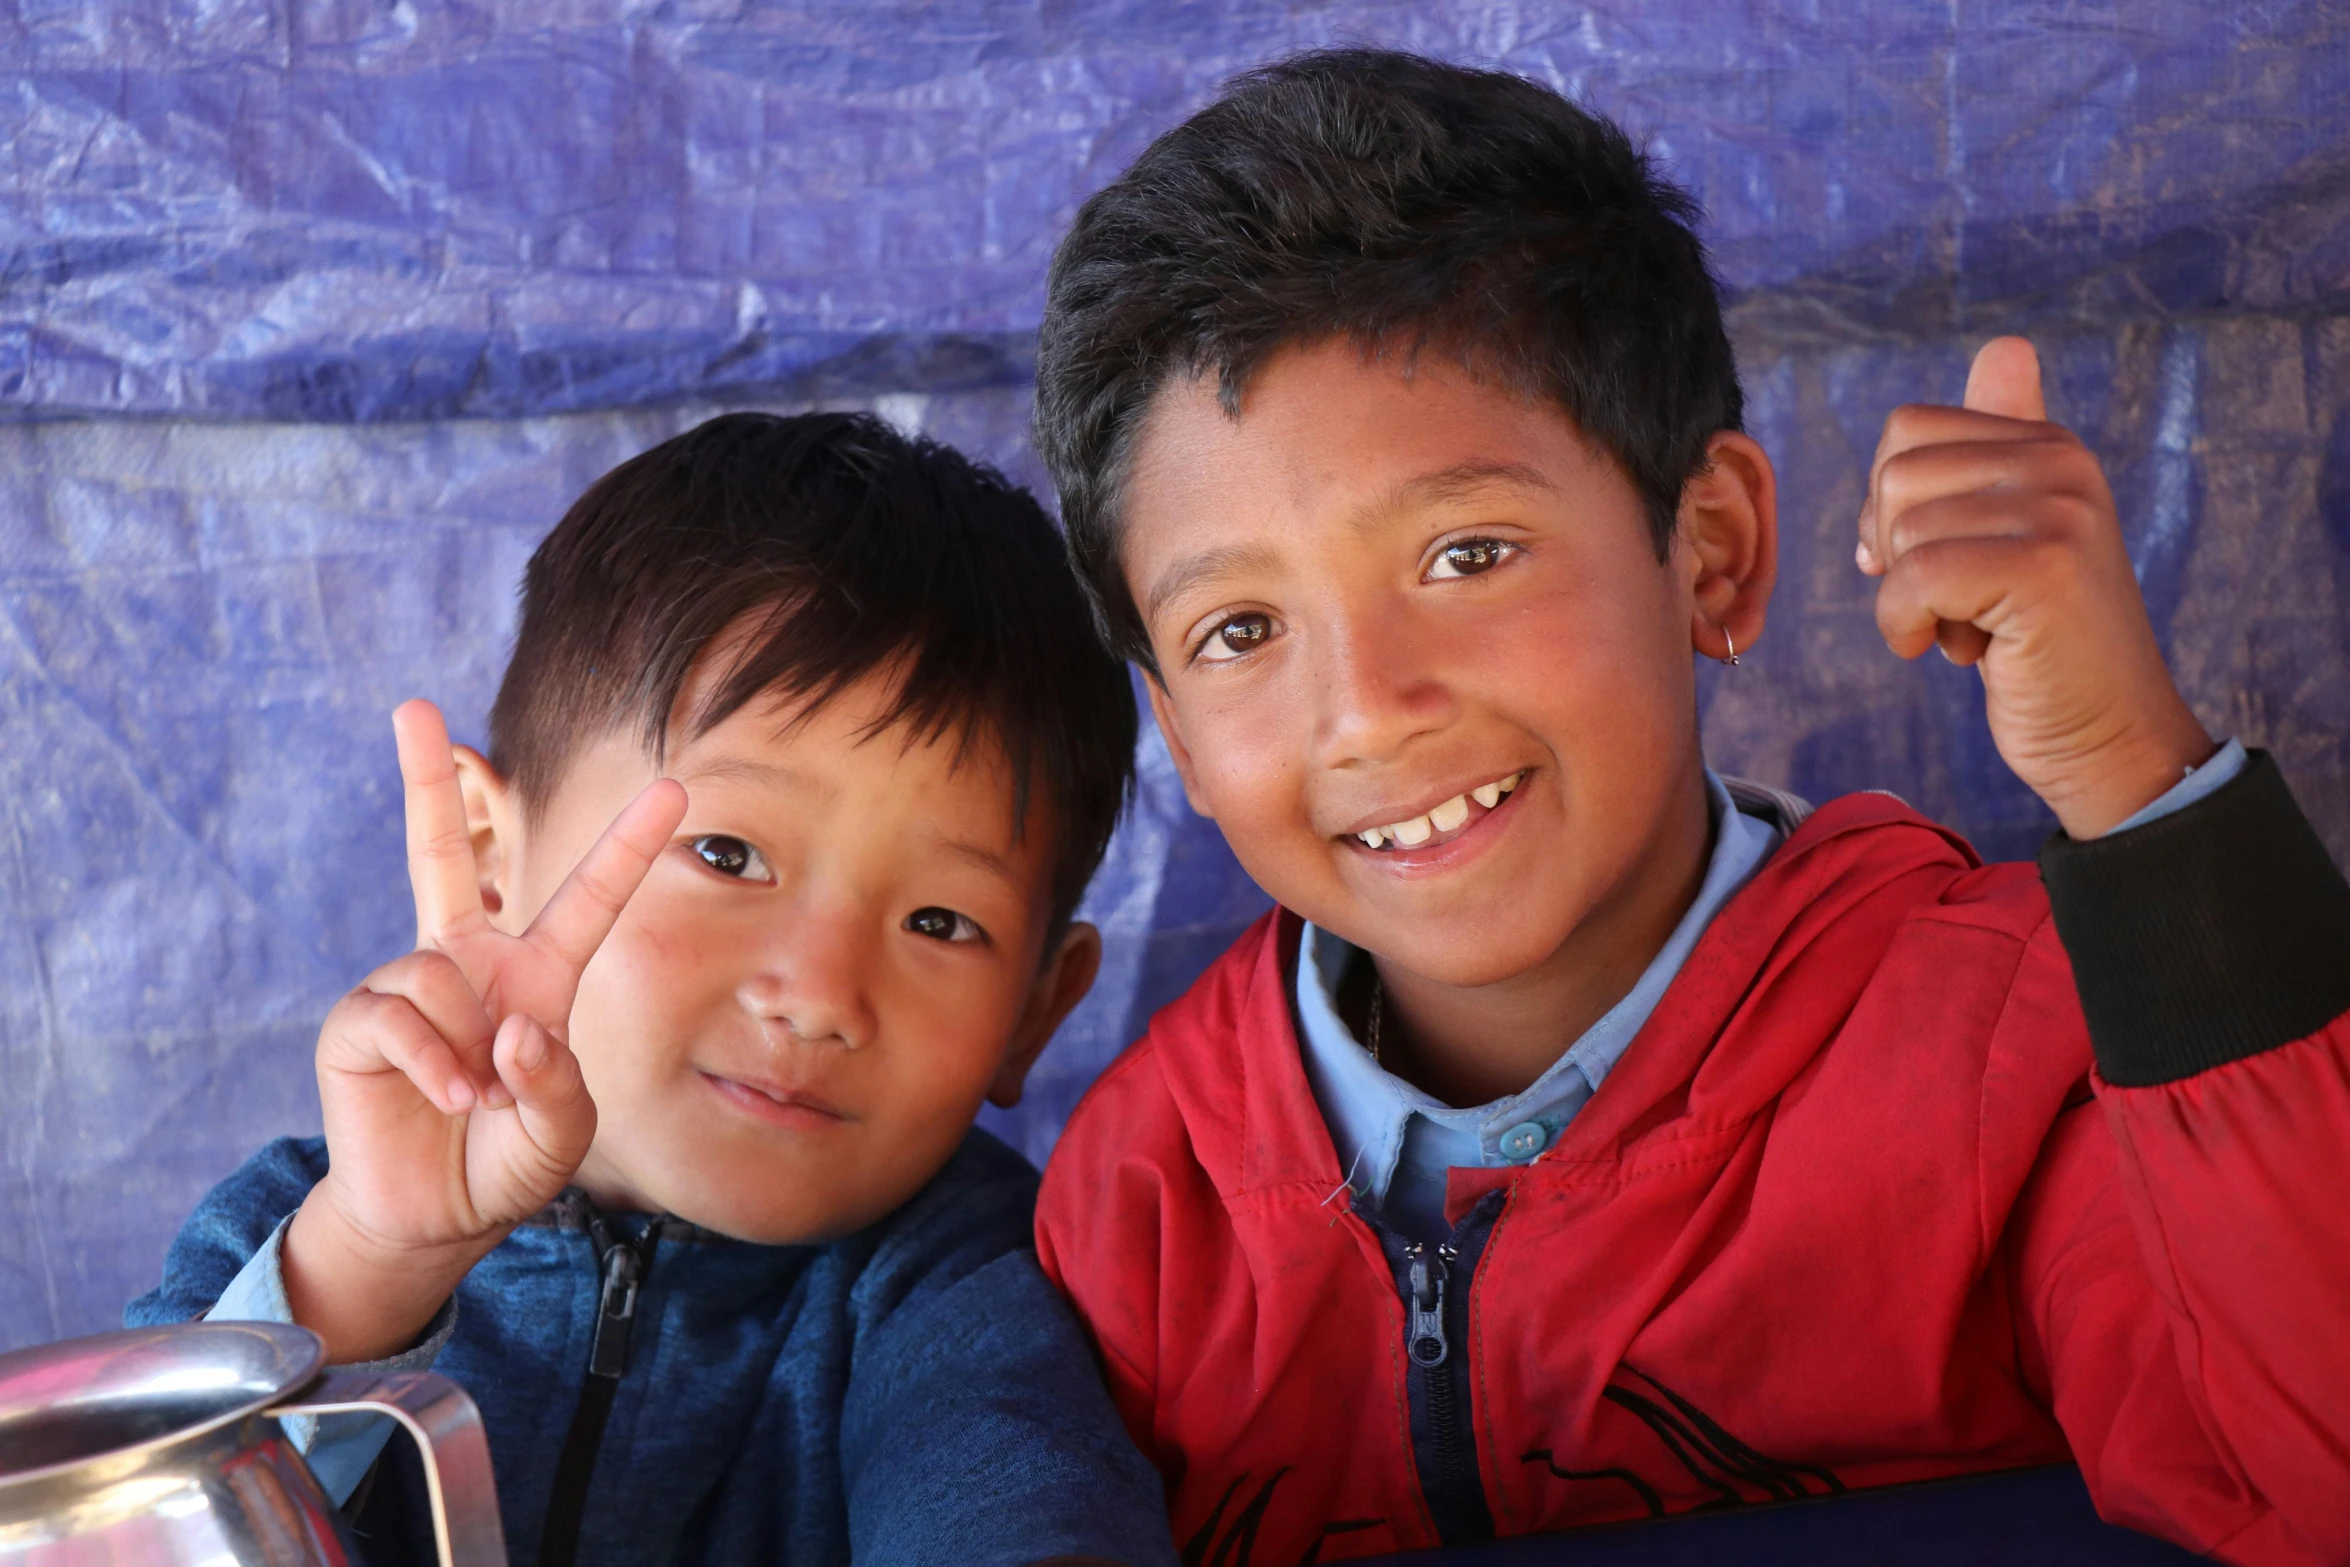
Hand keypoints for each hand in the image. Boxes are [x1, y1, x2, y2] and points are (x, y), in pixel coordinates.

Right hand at [285, 700, 686, 1359]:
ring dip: (467, 1054)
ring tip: (474, 1099)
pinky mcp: (359, 1023)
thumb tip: (512, 1033)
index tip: (675, 785)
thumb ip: (556, 1085)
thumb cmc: (510, 1157)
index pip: (589, 897)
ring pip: (440, 979)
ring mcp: (411, 986)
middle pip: (444, 854)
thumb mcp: (563, 1130)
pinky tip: (446, 1099)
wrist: (437, 1214)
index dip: (629, 844)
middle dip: (423, 779)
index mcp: (538, 975)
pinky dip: (432, 1064)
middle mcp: (471, 964)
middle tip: (412, 704)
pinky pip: (399, 1017)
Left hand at [1857, 336, 2212, 838]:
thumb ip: (1991, 451)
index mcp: (2047, 444)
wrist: (2107, 733)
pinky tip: (1952, 652)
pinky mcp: (2042, 568)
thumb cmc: (2039, 643)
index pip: (1907, 429)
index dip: (1889, 506)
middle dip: (1897, 554)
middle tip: (1954, 602)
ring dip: (1910, 599)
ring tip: (1971, 627)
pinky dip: (1907, 627)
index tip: (1925, 561)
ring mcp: (2057, 511)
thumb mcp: (2009, 536)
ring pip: (1902, 530)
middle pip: (1894, 476)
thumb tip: (2003, 348)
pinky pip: (1914, 579)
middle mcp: (2060, 462)